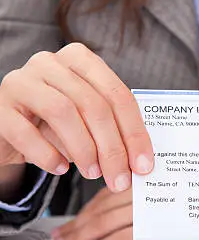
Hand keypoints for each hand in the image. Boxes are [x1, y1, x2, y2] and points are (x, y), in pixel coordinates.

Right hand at [0, 43, 153, 193]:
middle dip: (112, 148)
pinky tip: (60, 168)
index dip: (135, 132)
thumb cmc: (57, 124)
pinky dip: (47, 155)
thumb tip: (141, 162)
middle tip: (120, 179)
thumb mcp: (89, 120)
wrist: (11, 128)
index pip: (118, 95)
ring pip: (62, 111)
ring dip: (84, 149)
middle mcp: (50, 63)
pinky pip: (26, 132)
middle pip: (93, 104)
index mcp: (80, 60)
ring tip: (94, 173)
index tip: (145, 165)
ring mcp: (21, 81)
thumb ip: (115, 131)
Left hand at [51, 187, 198, 239]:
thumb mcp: (184, 178)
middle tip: (59, 236)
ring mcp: (149, 204)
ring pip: (104, 221)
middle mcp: (144, 185)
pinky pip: (122, 238)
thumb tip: (135, 191)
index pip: (108, 189)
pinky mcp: (157, 224)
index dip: (88, 204)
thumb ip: (158, 181)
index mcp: (147, 171)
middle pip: (101, 206)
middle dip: (77, 223)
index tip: (77, 215)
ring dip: (81, 236)